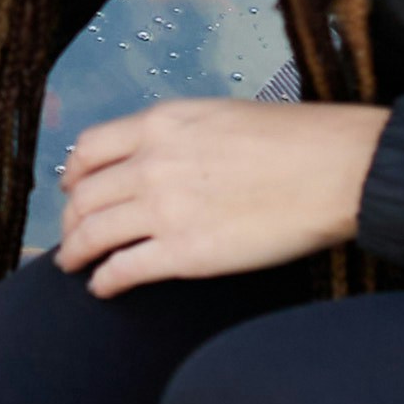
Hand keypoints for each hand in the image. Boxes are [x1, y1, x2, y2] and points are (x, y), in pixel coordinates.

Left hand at [55, 97, 388, 294]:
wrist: (335, 169)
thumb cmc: (295, 141)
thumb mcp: (222, 115)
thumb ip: (180, 135)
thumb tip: (159, 156)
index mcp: (161, 124)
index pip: (89, 150)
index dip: (73, 174)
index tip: (71, 189)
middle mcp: (152, 163)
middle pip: (83, 196)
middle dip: (69, 220)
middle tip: (68, 236)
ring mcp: (164, 209)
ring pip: (92, 234)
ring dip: (75, 254)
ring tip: (73, 265)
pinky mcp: (183, 253)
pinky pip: (122, 270)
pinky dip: (104, 282)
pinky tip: (104, 288)